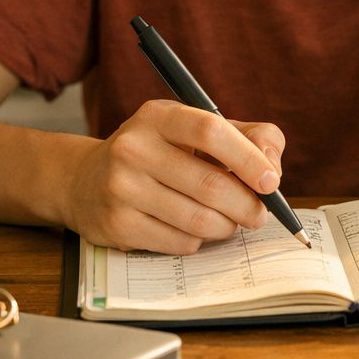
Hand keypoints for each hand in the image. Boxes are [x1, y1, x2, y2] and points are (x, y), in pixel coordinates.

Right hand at [65, 98, 286, 254]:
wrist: (86, 181)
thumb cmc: (161, 153)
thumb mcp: (197, 130)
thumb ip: (248, 137)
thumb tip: (272, 172)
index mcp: (158, 116)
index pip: (211, 130)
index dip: (248, 158)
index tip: (271, 182)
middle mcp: (133, 148)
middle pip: (210, 184)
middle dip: (247, 205)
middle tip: (259, 213)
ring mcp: (121, 188)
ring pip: (198, 220)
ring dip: (227, 226)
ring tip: (229, 221)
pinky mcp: (117, 225)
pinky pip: (180, 242)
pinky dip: (199, 240)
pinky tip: (194, 228)